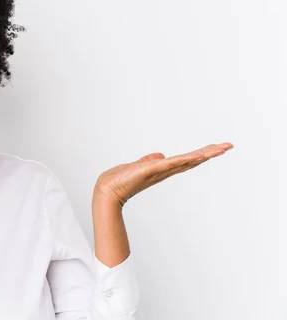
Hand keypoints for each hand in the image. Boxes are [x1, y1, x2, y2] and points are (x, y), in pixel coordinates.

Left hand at [94, 142, 233, 207]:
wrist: (107, 191)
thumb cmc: (120, 180)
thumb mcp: (138, 166)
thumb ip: (149, 161)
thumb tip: (161, 155)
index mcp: (163, 169)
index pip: (187, 160)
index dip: (202, 154)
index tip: (219, 148)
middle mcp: (165, 171)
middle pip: (192, 160)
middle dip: (211, 153)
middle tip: (229, 146)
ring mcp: (160, 171)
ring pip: (187, 161)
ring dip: (204, 154)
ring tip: (221, 149)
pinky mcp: (152, 170)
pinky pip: (172, 163)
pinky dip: (185, 160)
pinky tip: (198, 156)